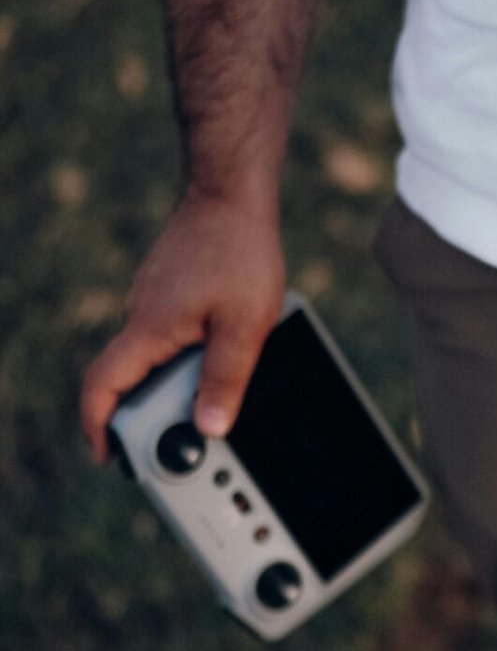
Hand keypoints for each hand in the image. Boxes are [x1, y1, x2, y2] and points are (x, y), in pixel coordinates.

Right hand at [80, 191, 284, 464]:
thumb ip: (226, 378)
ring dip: (174, 385)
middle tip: (183, 439)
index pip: (103, 386)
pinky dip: (184, 356)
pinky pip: (168, 335)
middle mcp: (140, 316)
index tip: (108, 454)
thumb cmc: (239, 251)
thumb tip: (210, 426)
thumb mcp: (245, 325)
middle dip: (150, 416)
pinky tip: (219, 354)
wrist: (231, 196)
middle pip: (128, 380)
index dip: (97, 426)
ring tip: (212, 401)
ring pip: (152, 357)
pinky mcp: (168, 290)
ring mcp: (153, 301)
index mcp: (149, 330)